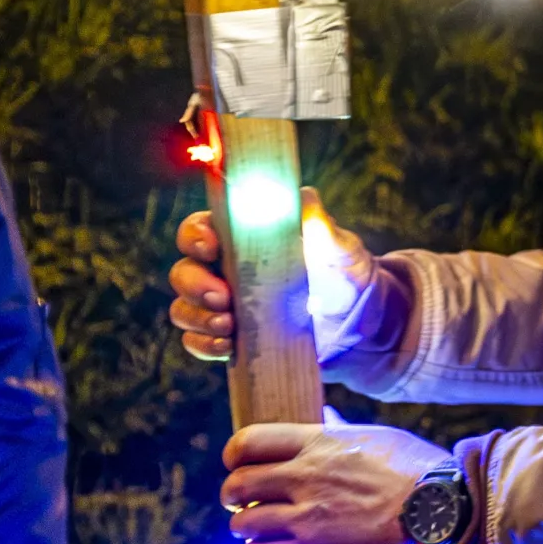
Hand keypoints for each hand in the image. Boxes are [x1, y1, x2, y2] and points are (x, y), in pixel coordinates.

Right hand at [169, 193, 389, 361]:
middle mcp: (222, 270)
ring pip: (183, 309)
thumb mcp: (338, 246)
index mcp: (240, 239)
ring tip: (228, 325)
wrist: (359, 319)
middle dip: (194, 285)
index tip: (211, 248)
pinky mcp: (228, 337)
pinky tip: (226, 346)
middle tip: (223, 297)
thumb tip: (303, 197)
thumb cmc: (343, 271)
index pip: (198, 229)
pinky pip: (196, 342)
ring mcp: (222, 306)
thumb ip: (319, 223)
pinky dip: (204, 345)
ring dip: (199, 318)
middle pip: (183, 272)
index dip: (195, 236)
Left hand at [221, 420, 444, 543]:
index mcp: (319, 443)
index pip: (247, 442)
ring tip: (262, 529)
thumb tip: (323, 418)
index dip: (234, 456)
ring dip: (247, 527)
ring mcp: (307, 516)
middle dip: (234, 495)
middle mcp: (305, 477)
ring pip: (242, 523)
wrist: (442, 508)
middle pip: (236, 485)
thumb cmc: (416, 468)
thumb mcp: (376, 436)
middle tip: (245, 502)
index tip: (240, 466)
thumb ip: (338, 431)